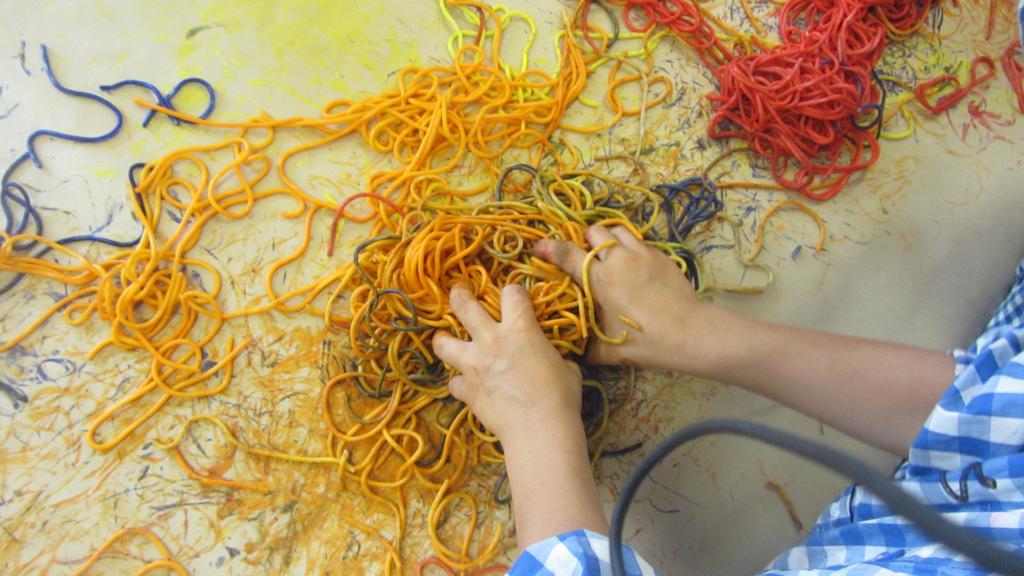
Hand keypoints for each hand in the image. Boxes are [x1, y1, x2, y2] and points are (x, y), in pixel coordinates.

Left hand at [432, 283, 583, 444]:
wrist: (539, 429)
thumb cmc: (560, 397)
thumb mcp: (567, 369)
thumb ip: (556, 358)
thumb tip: (558, 362)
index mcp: (520, 329)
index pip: (512, 293)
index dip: (514, 291)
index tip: (516, 296)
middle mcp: (492, 340)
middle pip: (464, 306)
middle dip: (460, 295)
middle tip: (459, 291)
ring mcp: (474, 365)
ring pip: (444, 343)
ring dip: (443, 339)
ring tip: (445, 338)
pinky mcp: (466, 390)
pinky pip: (453, 382)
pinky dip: (459, 382)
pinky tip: (465, 385)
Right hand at [534, 224, 701, 368]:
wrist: (687, 331)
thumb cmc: (644, 341)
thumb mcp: (608, 351)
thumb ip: (589, 349)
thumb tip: (578, 352)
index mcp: (599, 279)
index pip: (567, 254)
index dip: (549, 248)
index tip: (539, 247)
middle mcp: (617, 259)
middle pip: (593, 232)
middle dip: (584, 239)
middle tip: (585, 255)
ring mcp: (641, 254)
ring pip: (617, 230)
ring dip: (608, 237)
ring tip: (609, 252)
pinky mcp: (661, 255)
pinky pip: (639, 241)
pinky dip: (630, 247)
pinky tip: (633, 264)